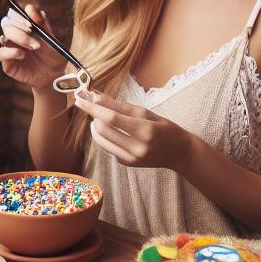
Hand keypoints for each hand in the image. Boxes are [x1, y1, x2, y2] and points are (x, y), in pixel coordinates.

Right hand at [0, 2, 65, 91]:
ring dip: (20, 38)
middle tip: (32, 30)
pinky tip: (22, 55)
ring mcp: (10, 48)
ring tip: (35, 46)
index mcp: (25, 26)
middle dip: (21, 26)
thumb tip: (33, 11)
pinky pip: (1, 53)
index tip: (34, 19)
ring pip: (4, 35)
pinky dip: (10, 52)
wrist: (54, 76)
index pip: (16, 13)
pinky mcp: (7, 62)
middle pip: (8, 22)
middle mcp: (15, 35)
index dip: (22, 14)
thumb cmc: (53, 56)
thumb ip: (43, 25)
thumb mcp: (53, 40)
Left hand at [73, 89, 192, 167]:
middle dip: (93, 117)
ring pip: (102, 141)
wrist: (179, 153)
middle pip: (103, 130)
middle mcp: (137, 147)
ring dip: (96, 128)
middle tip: (94, 108)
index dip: (93, 108)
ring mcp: (132, 159)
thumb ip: (120, 106)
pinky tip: (114, 132)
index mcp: (145, 130)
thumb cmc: (165, 128)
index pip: (112, 118)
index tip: (80, 100)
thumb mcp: (146, 113)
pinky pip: (109, 148)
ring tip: (101, 119)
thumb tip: (97, 96)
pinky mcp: (128, 164)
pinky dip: (106, 138)